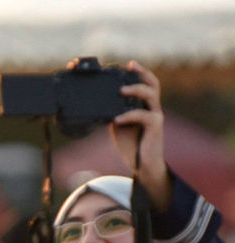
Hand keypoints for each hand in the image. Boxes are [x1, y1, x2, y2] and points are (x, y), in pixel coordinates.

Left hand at [112, 61, 172, 209]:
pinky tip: (116, 119)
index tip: (123, 65)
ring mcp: (155, 116)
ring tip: (121, 90)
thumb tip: (98, 104)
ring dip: (136, 90)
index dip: (136, 73)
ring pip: (151, 94)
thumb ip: (113, 113)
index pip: (144, 83)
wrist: (143, 165)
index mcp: (144, 105)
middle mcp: (152, 107)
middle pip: (153, 83)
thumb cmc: (132, 144)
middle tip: (129, 65)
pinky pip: (143, 116)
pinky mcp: (155, 127)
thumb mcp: (119, 126)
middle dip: (142, 72)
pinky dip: (129, 115)